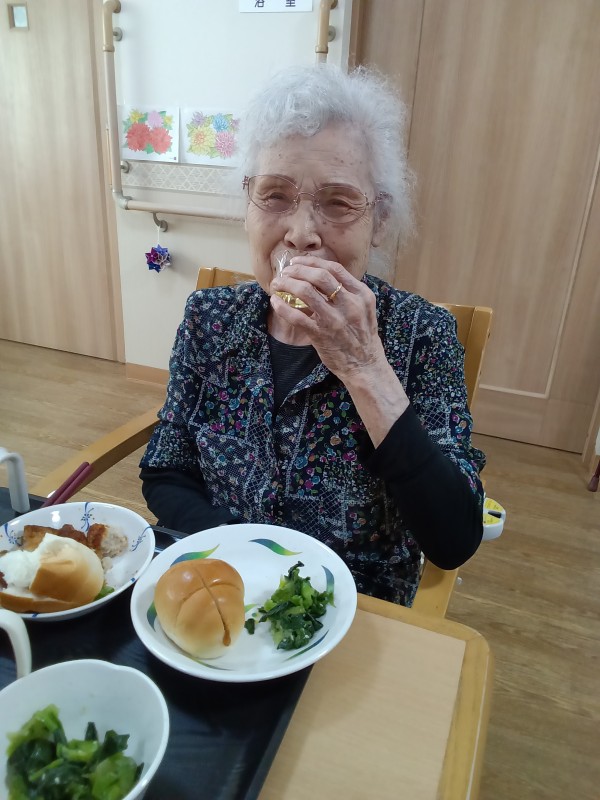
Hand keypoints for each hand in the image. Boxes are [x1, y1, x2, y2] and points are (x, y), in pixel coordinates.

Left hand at [269, 255, 387, 382]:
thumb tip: (318, 276)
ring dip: (287, 284)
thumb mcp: (364, 309)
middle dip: (297, 270)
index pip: (335, 269)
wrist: (365, 365)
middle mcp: (350, 304)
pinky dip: (282, 306)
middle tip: (285, 272)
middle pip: (319, 276)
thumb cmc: (362, 336)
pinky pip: (296, 316)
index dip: (312, 261)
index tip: (298, 262)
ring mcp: (335, 320)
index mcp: (362, 294)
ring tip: (277, 284)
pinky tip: (275, 302)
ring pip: (306, 291)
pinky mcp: (321, 335)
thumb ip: (348, 292)